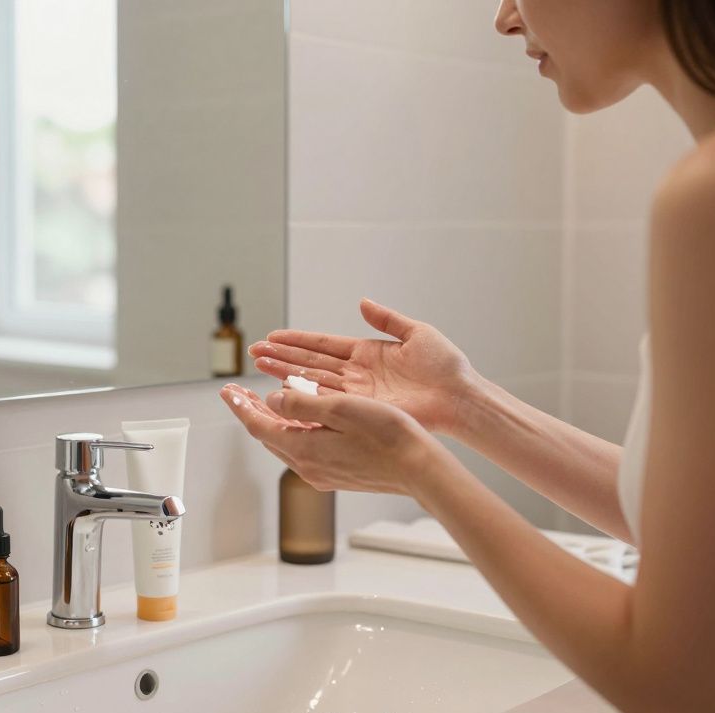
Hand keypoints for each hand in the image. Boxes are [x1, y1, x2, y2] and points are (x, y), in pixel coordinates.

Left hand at [219, 383, 455, 500]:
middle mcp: (308, 467)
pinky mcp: (337, 474)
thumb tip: (271, 401)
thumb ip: (300, 404)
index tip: (227, 390)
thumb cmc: (387, 436)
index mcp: (304, 449)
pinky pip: (304, 449)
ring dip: (272, 420)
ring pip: (285, 442)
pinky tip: (299, 419)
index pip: (259, 425)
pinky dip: (293, 429)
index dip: (240, 406)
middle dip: (251, 411)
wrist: (419, 469)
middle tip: (237, 393)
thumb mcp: (339, 409)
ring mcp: (323, 473)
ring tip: (261, 401)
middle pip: (268, 435)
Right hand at [249, 298, 479, 435]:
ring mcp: (357, 392)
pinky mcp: (362, 408)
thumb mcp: (417, 332)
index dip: (297, 340)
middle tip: (254, 351)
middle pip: (310, 361)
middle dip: (281, 356)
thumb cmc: (446, 366)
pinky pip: (327, 398)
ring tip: (259, 364)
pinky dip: (304, 392)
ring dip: (284, 371)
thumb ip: (387, 320)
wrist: (460, 396)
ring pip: (312, 379)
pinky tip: (282, 385)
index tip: (273, 336)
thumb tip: (363, 302)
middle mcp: (357, 373)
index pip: (323, 344)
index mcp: (367, 352)